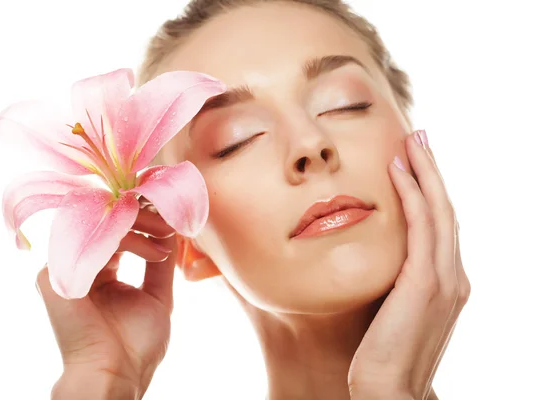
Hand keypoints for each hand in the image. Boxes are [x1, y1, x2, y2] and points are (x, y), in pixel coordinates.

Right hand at [36, 202, 176, 398]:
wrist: (117, 373)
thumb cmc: (135, 345)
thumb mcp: (157, 296)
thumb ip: (160, 263)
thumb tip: (171, 229)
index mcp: (99, 271)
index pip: (119, 232)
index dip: (144, 221)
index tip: (173, 219)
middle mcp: (80, 266)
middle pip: (107, 223)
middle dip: (143, 216)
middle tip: (171, 221)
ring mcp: (64, 269)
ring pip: (100, 226)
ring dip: (141, 225)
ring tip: (167, 238)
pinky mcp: (53, 276)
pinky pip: (90, 242)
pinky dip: (127, 239)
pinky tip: (152, 250)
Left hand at [347, 130, 470, 398]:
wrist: (388, 391)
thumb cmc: (380, 353)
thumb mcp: (391, 308)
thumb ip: (391, 280)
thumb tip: (371, 257)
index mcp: (445, 282)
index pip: (440, 225)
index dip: (430, 190)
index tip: (414, 162)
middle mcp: (452, 276)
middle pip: (446, 209)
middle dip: (433, 170)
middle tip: (419, 137)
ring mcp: (444, 279)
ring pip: (439, 210)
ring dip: (426, 171)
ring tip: (412, 140)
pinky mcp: (425, 283)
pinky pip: (421, 227)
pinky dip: (414, 194)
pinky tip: (398, 169)